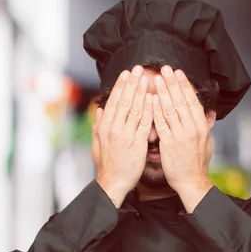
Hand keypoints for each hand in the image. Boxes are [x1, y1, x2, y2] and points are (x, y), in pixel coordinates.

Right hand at [92, 66, 152, 204]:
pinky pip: (143, 123)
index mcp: (104, 127)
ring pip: (134, 109)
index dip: (121, 86)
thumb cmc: (107, 165)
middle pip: (123, 101)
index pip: (113, 101)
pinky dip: (148, 110)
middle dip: (131, 84)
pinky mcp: (137, 143)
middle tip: (138, 69)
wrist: (112, 183)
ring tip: (147, 78)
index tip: (127, 73)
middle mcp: (113, 128)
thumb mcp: (97, 144)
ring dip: (141, 92)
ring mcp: (125, 135)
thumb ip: (98, 126)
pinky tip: (153, 99)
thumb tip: (99, 110)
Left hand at [151, 66, 213, 192]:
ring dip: (163, 92)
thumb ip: (206, 125)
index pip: (192, 101)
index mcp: (201, 126)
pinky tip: (150, 100)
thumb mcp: (207, 142)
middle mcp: (192, 128)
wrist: (192, 182)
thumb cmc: (198, 163)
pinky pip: (161, 123)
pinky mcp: (168, 143)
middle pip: (181, 101)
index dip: (185, 86)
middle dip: (173, 83)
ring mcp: (180, 135)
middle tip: (165, 68)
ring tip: (156, 79)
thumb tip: (210, 112)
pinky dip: (155, 110)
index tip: (178, 73)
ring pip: (170, 109)